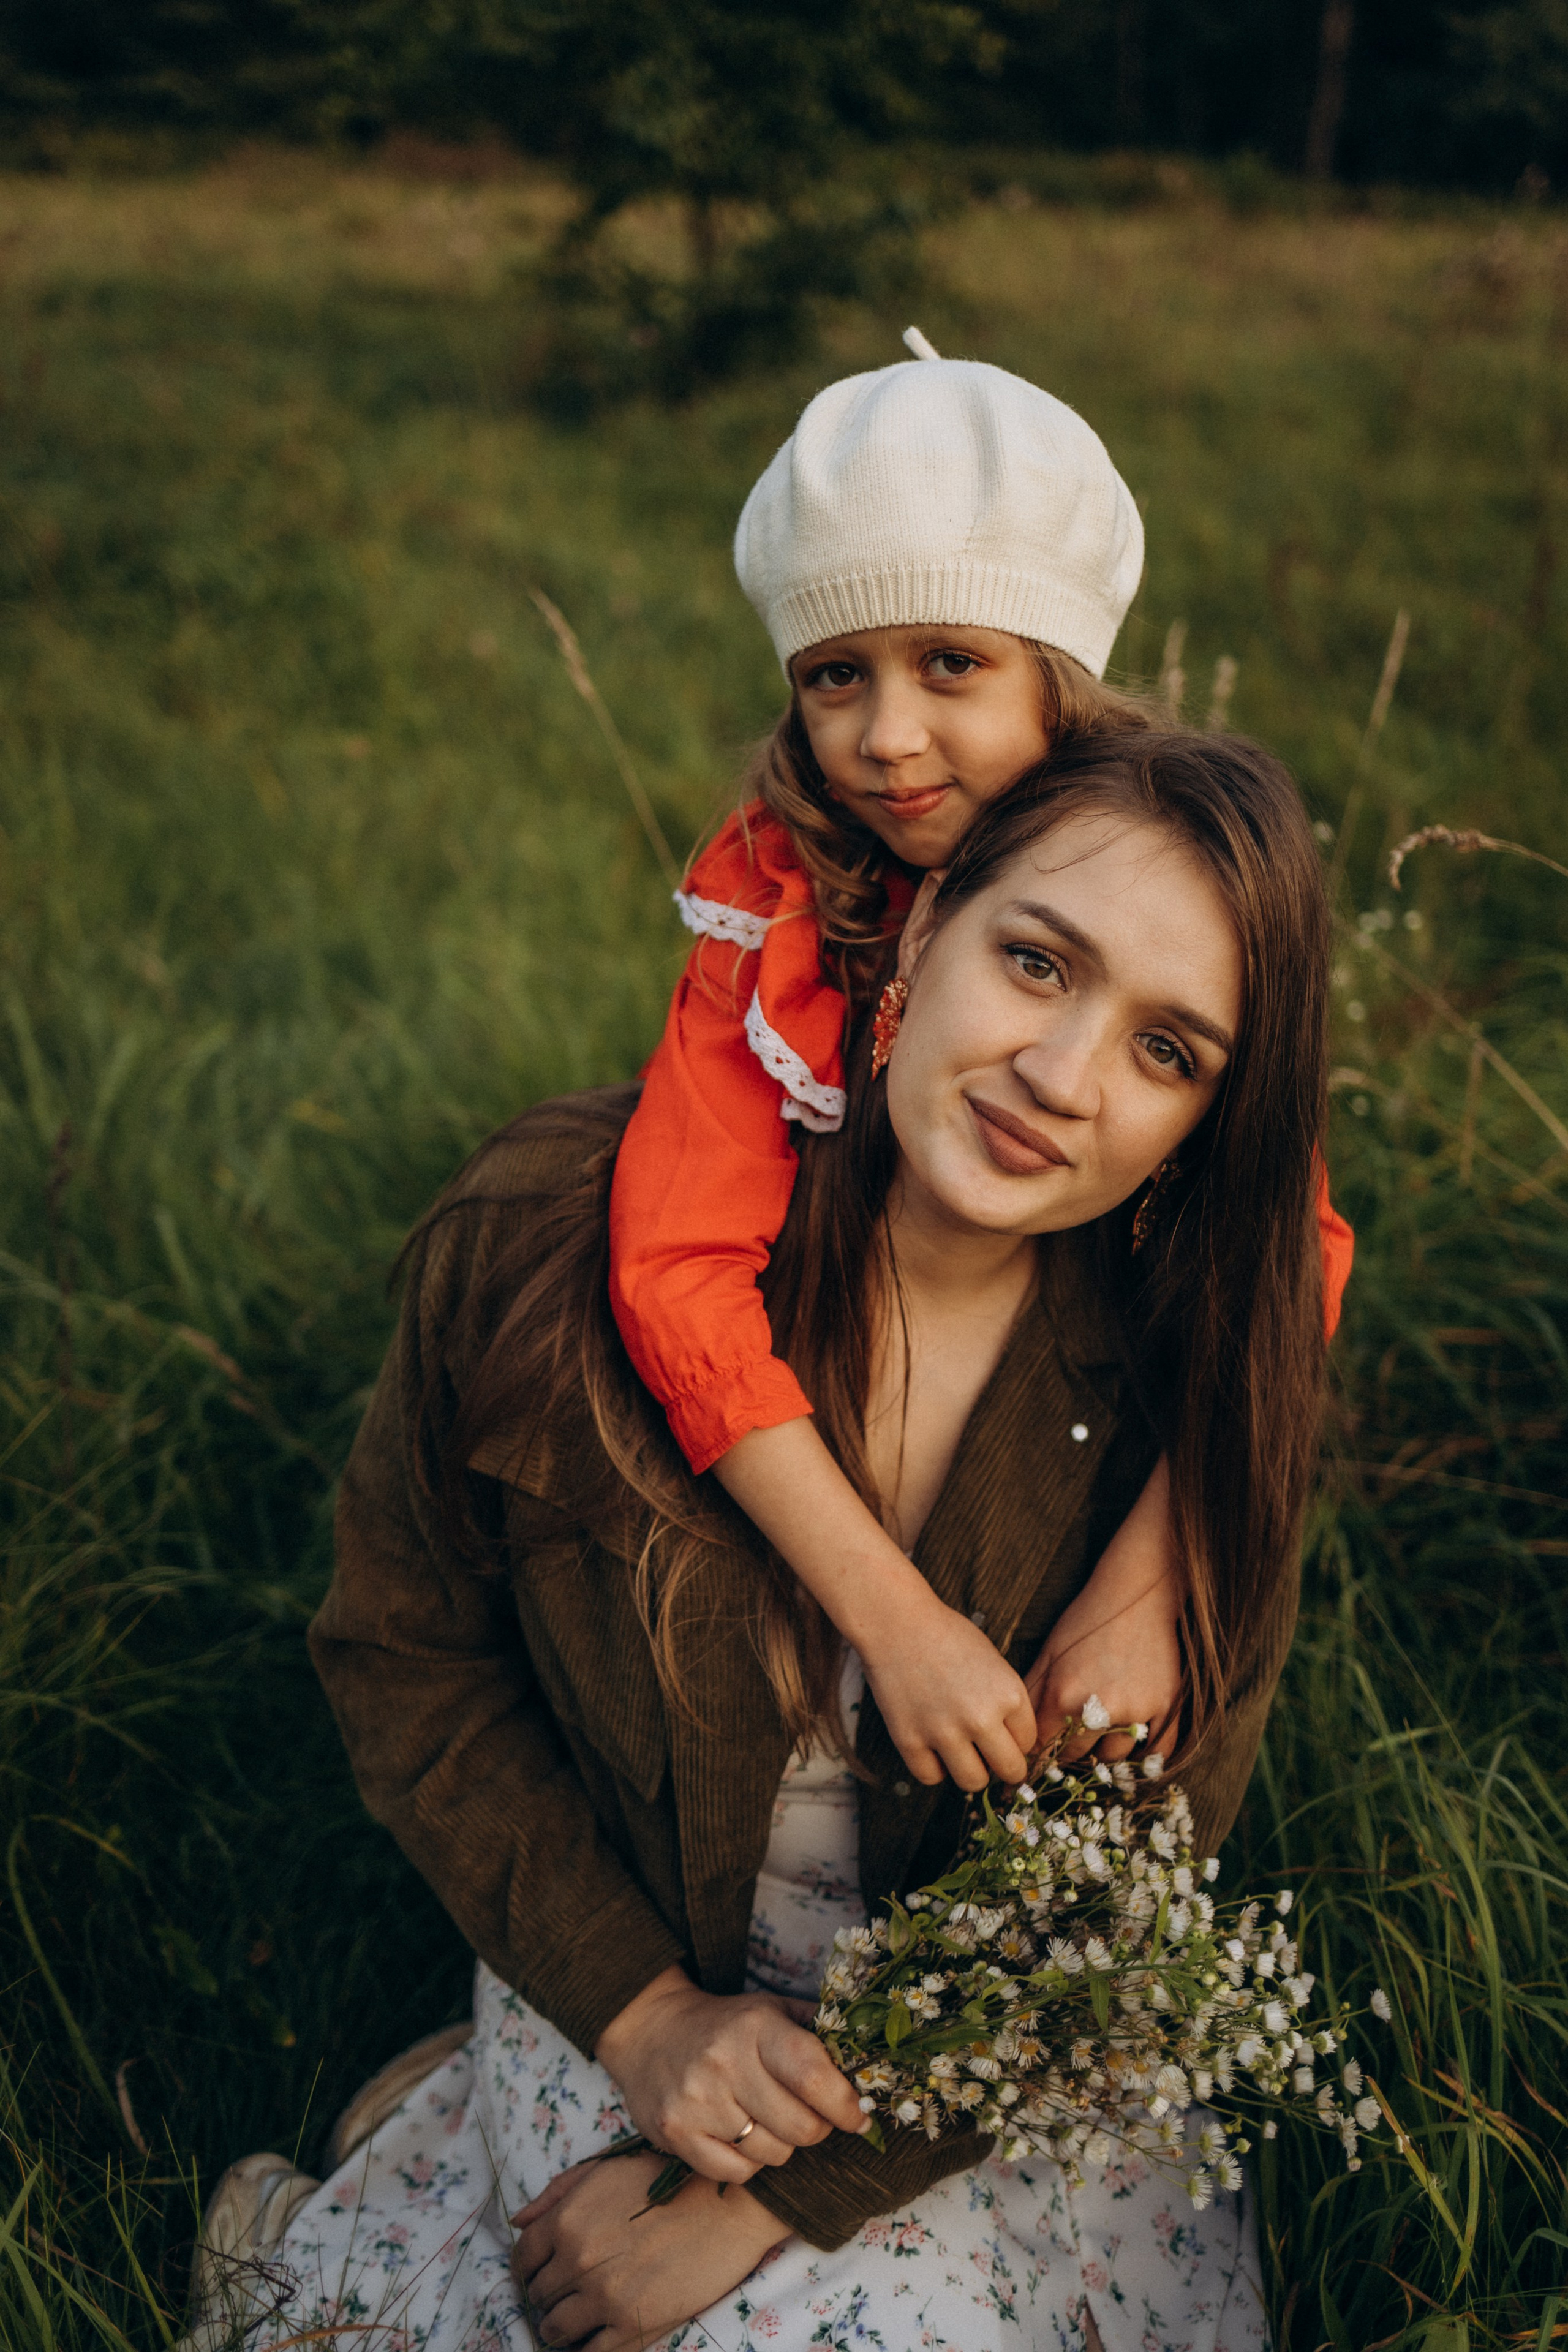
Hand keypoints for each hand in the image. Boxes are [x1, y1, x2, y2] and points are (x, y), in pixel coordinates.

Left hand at [511, 2151, 784, 2348]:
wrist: (727, 2205)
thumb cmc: (668, 2179)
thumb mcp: (606, 2169)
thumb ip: (556, 2194)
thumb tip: (517, 2220)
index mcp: (567, 2219)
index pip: (522, 2259)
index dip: (527, 2270)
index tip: (539, 2274)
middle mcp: (578, 2259)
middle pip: (539, 2296)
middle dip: (548, 2296)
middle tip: (566, 2294)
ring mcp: (604, 2296)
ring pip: (557, 2330)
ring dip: (561, 2328)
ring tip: (579, 2320)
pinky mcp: (633, 2325)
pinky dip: (586, 2349)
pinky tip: (598, 2336)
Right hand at [593, 1967, 866, 2182]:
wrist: (651, 2031)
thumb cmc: (727, 2025)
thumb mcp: (773, 2009)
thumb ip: (820, 2030)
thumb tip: (873, 2061)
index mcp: (757, 2027)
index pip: (815, 2077)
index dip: (846, 2105)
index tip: (859, 2116)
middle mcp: (725, 2062)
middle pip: (800, 2128)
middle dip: (817, 2129)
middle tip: (810, 2117)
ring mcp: (697, 2101)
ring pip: (772, 2154)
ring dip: (781, 2145)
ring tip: (766, 2119)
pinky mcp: (676, 2133)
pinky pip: (738, 2173)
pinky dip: (749, 2163)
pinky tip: (739, 2135)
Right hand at [858, 1587, 1035, 1790]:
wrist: (897, 1623)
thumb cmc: (948, 1636)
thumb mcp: (994, 1663)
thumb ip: (1007, 1703)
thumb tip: (1015, 1745)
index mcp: (1009, 1694)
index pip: (1028, 1743)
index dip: (1015, 1739)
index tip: (1002, 1732)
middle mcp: (981, 1718)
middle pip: (1010, 1770)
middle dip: (1003, 1765)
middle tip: (989, 1755)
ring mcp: (943, 1732)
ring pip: (973, 1782)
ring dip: (970, 1771)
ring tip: (960, 1752)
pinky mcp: (909, 1740)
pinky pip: (931, 1778)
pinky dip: (933, 1767)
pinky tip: (931, 1746)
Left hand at [1026, 1570, 1182, 1764]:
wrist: (1137, 1595)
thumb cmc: (1087, 1620)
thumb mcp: (1049, 1652)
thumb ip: (1031, 1692)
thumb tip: (1015, 1731)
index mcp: (1064, 1696)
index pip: (1042, 1746)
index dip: (1037, 1751)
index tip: (1039, 1755)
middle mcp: (1098, 1711)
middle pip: (1076, 1756)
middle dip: (1068, 1752)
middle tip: (1069, 1744)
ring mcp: (1136, 1712)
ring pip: (1113, 1757)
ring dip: (1104, 1751)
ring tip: (1100, 1736)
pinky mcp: (1165, 1708)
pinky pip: (1156, 1752)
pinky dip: (1145, 1757)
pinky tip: (1134, 1748)